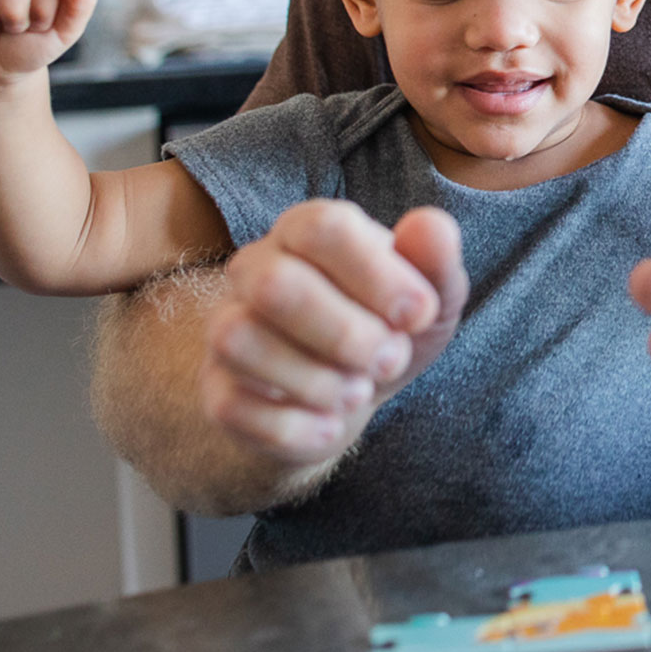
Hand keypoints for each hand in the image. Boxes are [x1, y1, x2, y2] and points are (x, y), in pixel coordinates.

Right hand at [199, 200, 467, 467]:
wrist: (349, 398)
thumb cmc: (388, 328)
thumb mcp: (428, 299)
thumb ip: (435, 261)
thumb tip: (429, 225)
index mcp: (307, 230)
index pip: (321, 227)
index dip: (375, 273)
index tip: (419, 315)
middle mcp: (255, 270)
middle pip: (274, 284)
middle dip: (345, 333)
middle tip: (390, 359)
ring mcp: (225, 328)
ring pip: (238, 340)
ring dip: (315, 379)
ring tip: (358, 392)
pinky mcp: (215, 390)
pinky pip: (231, 405)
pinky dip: (293, 426)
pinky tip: (328, 425)